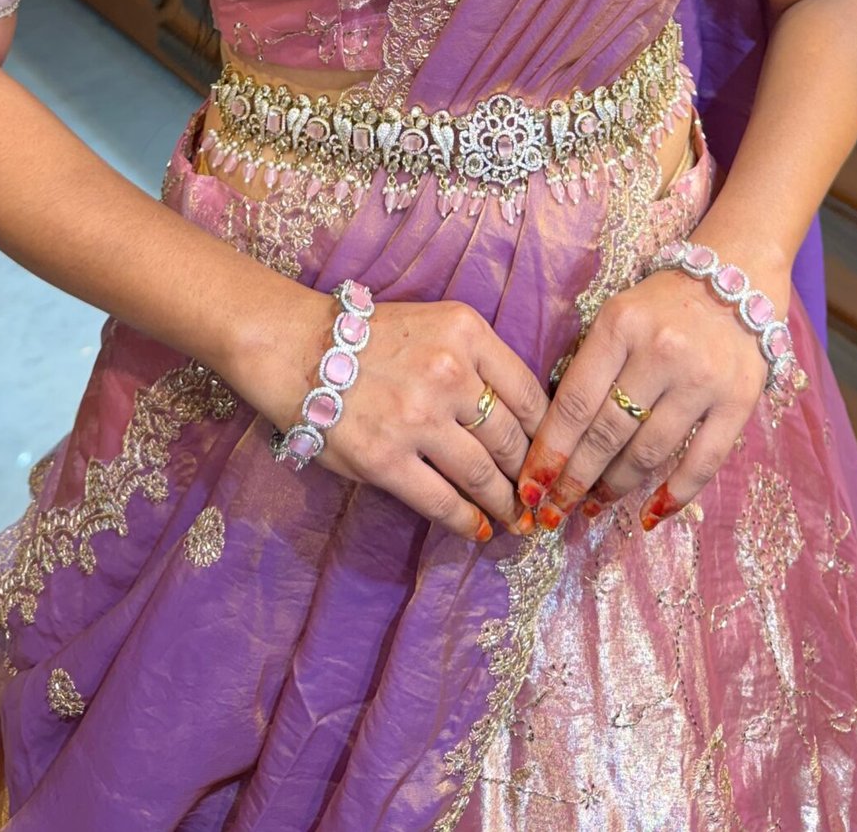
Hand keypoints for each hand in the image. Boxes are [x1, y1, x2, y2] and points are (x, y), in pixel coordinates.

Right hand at [252, 288, 550, 543]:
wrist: (298, 348)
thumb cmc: (371, 337)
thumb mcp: (437, 325)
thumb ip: (479, 361)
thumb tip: (526, 416)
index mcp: (467, 332)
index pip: (530, 393)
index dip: (551, 434)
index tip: (557, 456)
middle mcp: (449, 373)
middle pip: (512, 438)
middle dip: (532, 475)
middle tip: (543, 497)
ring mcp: (417, 419)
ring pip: (483, 474)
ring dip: (507, 504)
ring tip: (518, 519)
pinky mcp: (386, 460)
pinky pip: (442, 501)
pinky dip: (469, 522)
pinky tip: (481, 530)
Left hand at [515, 261, 790, 532]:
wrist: (736, 275)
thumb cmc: (662, 303)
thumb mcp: (616, 316)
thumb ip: (590, 366)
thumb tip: (556, 439)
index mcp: (620, 325)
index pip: (576, 402)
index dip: (550, 452)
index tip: (531, 488)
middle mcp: (661, 351)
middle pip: (607, 433)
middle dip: (575, 479)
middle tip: (555, 511)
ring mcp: (702, 378)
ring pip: (649, 452)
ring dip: (617, 487)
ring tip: (595, 505)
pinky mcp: (739, 400)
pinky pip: (703, 462)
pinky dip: (675, 495)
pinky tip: (651, 515)